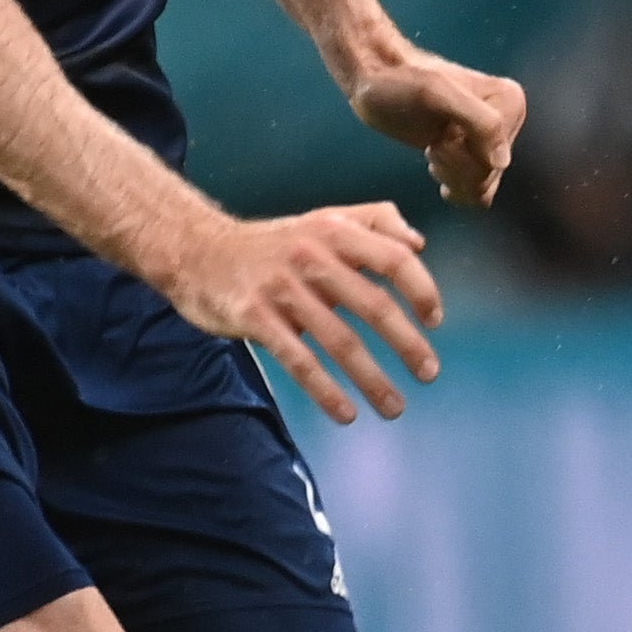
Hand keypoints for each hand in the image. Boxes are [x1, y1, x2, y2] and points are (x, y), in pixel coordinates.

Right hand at [153, 200, 447, 424]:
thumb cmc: (273, 242)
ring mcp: (283, 289)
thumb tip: (418, 243)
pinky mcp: (256, 318)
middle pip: (373, 305)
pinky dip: (327, 391)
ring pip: (340, 342)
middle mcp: (312, 256)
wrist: (197, 250)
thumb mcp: (323, 218)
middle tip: (429, 372)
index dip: (422, 290)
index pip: (394, 258)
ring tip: (394, 407)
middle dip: (408, 345)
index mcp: (335, 231)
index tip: (434, 320)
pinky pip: (300, 361)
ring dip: (373, 380)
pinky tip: (346, 413)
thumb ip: (374, 222)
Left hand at [351, 53, 523, 209]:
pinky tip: (437, 167)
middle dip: (454, 166)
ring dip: (451, 175)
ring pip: (483, 186)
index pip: (496, 160)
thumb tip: (502, 162)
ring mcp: (493, 139)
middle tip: (433, 143)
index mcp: (509, 101)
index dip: (462, 155)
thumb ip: (479, 122)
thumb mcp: (436, 94)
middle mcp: (508, 119)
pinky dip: (455, 186)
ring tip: (433, 150)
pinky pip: (479, 191)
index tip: (442, 132)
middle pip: (490, 175)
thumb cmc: (398, 84)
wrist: (377, 84)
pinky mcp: (476, 153)